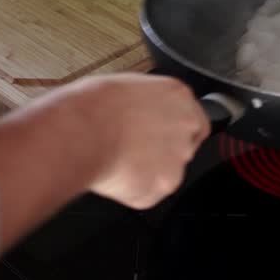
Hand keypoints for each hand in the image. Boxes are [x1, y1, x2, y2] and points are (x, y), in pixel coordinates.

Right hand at [57, 74, 209, 208]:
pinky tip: (115, 173)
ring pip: (166, 172)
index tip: (161, 137)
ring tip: (118, 160)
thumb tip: (140, 114)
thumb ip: (147, 104)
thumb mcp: (127, 88)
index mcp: (178, 96)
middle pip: (184, 147)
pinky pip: (148, 191)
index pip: (196, 120)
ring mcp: (177, 159)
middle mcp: (185, 127)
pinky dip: (133, 188)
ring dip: (147, 170)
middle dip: (162, 152)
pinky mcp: (163, 186)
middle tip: (134, 150)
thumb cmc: (94, 107)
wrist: (83, 133)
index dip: (176, 132)